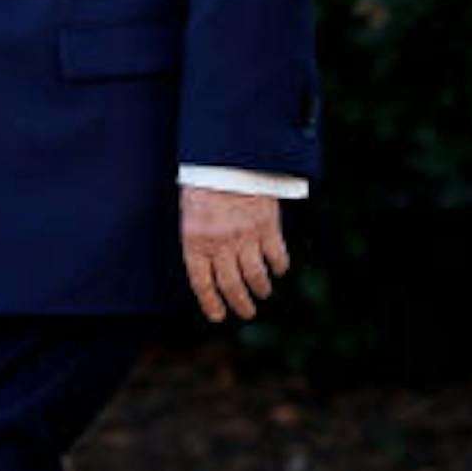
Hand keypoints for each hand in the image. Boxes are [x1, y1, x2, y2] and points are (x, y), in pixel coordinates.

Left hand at [180, 187, 288, 324]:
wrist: (228, 154)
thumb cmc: (205, 183)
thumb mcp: (191, 213)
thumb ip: (199, 241)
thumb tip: (210, 272)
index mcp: (195, 240)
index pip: (202, 283)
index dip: (211, 304)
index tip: (218, 316)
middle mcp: (220, 243)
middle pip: (232, 286)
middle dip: (240, 305)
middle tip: (247, 312)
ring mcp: (245, 236)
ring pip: (256, 277)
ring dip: (261, 290)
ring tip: (262, 293)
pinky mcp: (267, 226)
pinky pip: (277, 257)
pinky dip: (279, 268)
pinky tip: (278, 269)